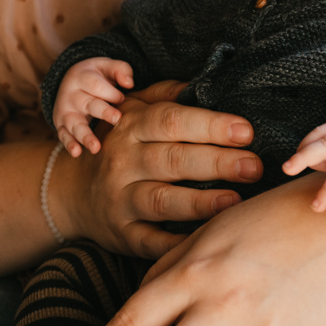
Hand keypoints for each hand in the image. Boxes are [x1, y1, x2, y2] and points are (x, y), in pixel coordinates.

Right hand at [49, 85, 262, 259]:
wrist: (70, 189)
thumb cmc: (116, 144)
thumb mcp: (131, 110)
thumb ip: (165, 94)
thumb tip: (206, 81)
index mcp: (131, 126)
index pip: (172, 121)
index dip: (209, 125)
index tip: (246, 131)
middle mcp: (124, 161)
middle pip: (173, 159)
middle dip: (216, 162)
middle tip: (254, 166)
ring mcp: (121, 198)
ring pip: (162, 200)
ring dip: (199, 202)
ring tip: (235, 201)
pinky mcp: (122, 233)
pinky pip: (150, 241)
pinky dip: (175, 244)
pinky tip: (205, 240)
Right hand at [53, 57, 131, 156]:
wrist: (70, 81)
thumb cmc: (96, 75)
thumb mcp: (106, 66)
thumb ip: (120, 70)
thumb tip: (129, 83)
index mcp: (81, 77)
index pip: (95, 85)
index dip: (110, 92)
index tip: (122, 99)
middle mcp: (70, 94)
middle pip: (87, 104)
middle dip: (103, 111)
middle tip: (117, 118)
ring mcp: (64, 111)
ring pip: (74, 124)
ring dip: (85, 135)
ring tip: (96, 147)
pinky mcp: (61, 125)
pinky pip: (63, 135)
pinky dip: (69, 144)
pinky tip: (77, 152)